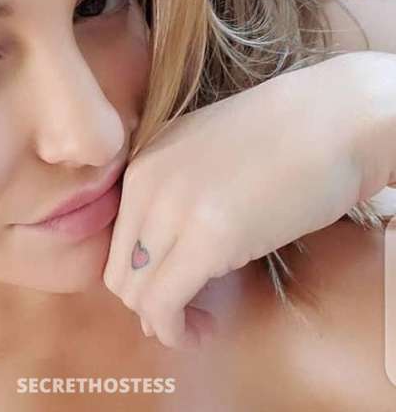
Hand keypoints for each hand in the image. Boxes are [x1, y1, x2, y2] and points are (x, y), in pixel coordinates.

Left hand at [102, 51, 395, 350]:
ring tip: (199, 322)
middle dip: (145, 304)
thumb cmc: (280, 136)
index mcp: (142, 162)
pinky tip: (205, 327)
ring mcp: (173, 208)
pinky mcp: (209, 239)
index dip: (137, 277)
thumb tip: (160, 258)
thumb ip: (173, 196)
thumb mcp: (203, 155)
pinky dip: (177, 330)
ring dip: (162, 322)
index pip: (114, 240)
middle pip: (118, 271)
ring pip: (135, 292)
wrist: (334, 118)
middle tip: (186, 312)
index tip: (170, 290)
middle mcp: (145, 183)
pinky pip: (164, 303)